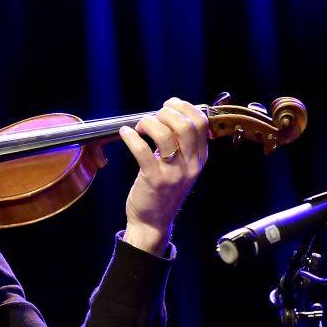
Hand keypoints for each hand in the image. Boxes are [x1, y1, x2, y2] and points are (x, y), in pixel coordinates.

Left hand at [118, 97, 209, 253]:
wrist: (153, 222)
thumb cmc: (163, 189)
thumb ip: (180, 143)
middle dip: (166, 113)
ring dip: (149, 123)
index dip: (185, 107)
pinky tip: (125, 133)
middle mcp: (191, 165)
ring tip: (139, 127)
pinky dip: (131, 137)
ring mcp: (174, 173)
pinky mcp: (154, 180)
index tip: (169, 105)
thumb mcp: (180, 166)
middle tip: (153, 117)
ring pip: (165, 135)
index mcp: (200, 158)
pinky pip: (142, 150)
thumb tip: (170, 111)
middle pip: (186, 125)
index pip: (201, 122)